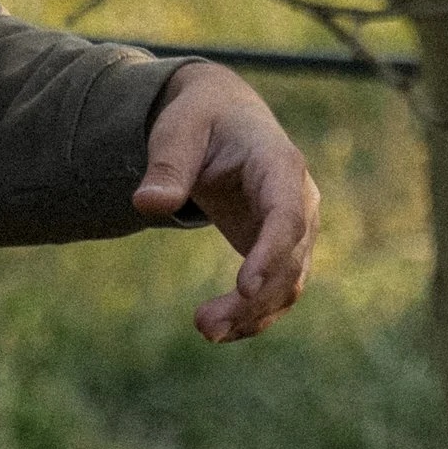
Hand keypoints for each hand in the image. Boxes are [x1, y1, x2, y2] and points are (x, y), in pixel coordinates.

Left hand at [132, 60, 320, 343]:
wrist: (224, 118)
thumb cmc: (202, 119)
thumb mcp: (178, 129)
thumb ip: (167, 166)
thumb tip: (148, 205)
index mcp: (280, 164)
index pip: (287, 214)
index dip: (271, 252)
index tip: (246, 288)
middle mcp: (300, 200)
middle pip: (289, 260)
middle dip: (253, 298)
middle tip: (203, 324)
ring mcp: (295, 230)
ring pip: (287, 284)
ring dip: (251, 315)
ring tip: (205, 330)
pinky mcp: (279, 251)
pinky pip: (276, 290)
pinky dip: (251, 315)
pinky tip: (218, 330)